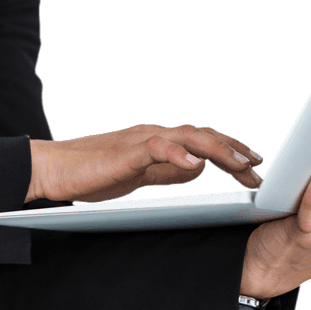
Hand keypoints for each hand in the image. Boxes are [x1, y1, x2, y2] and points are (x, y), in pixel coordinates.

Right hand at [26, 124, 263, 203]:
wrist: (52, 169)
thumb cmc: (90, 173)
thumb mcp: (138, 175)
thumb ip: (167, 171)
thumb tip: (197, 170)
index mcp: (158, 141)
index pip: (202, 141)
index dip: (231, 151)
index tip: (254, 167)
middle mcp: (154, 134)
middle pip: (204, 136)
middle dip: (235, 151)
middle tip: (258, 169)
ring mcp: (141, 140)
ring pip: (188, 137)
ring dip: (218, 150)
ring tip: (241, 164)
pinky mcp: (125, 152)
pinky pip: (157, 148)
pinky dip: (178, 155)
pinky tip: (196, 166)